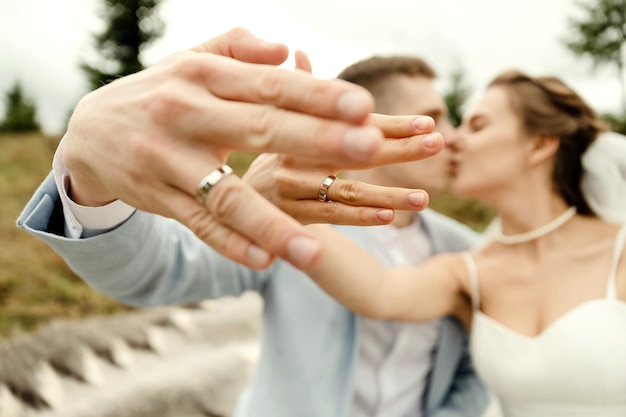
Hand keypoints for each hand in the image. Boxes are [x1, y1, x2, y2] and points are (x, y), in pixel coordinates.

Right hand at [60, 28, 436, 270]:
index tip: (364, 106)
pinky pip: (199, 225)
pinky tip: (264, 262)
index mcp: (204, 76)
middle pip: (260, 129)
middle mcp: (187, 114)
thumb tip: (288, 51)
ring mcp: (170, 162)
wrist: (90, 132)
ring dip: (270, 224)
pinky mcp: (160, 199)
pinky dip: (230, 244)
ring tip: (312, 250)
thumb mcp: (192, 60)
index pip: (270, 85)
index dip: (318, 95)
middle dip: (317, 139)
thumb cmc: (160, 92)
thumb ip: (239, 48)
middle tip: (371, 148)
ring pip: (226, 195)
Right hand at [243, 50, 442, 225]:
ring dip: (388, 193)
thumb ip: (296, 93)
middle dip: (399, 148)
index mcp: (299, 128)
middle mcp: (297, 155)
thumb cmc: (265, 156)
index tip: (427, 123)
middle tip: (437, 144)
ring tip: (425, 197)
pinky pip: (329, 216)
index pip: (354, 123)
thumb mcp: (272, 120)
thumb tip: (299, 51)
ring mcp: (293, 187)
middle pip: (356, 151)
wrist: (227, 197)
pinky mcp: (288, 215)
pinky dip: (360, 216)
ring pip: (348, 190)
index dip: (392, 123)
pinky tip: (389, 217)